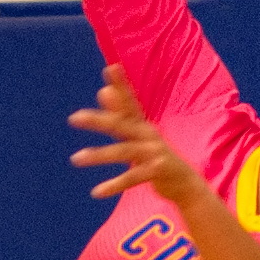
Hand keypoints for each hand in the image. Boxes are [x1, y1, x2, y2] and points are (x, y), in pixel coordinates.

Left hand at [70, 65, 204, 209]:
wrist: (186, 182)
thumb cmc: (157, 157)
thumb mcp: (138, 135)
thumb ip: (119, 115)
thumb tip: (102, 91)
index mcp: (142, 125)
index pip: (129, 102)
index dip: (121, 85)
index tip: (111, 68)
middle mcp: (149, 135)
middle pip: (121, 125)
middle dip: (99, 120)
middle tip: (74, 117)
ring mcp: (154, 153)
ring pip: (124, 152)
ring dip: (99, 155)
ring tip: (76, 158)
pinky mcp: (157, 172)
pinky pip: (132, 178)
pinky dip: (114, 185)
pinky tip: (96, 192)